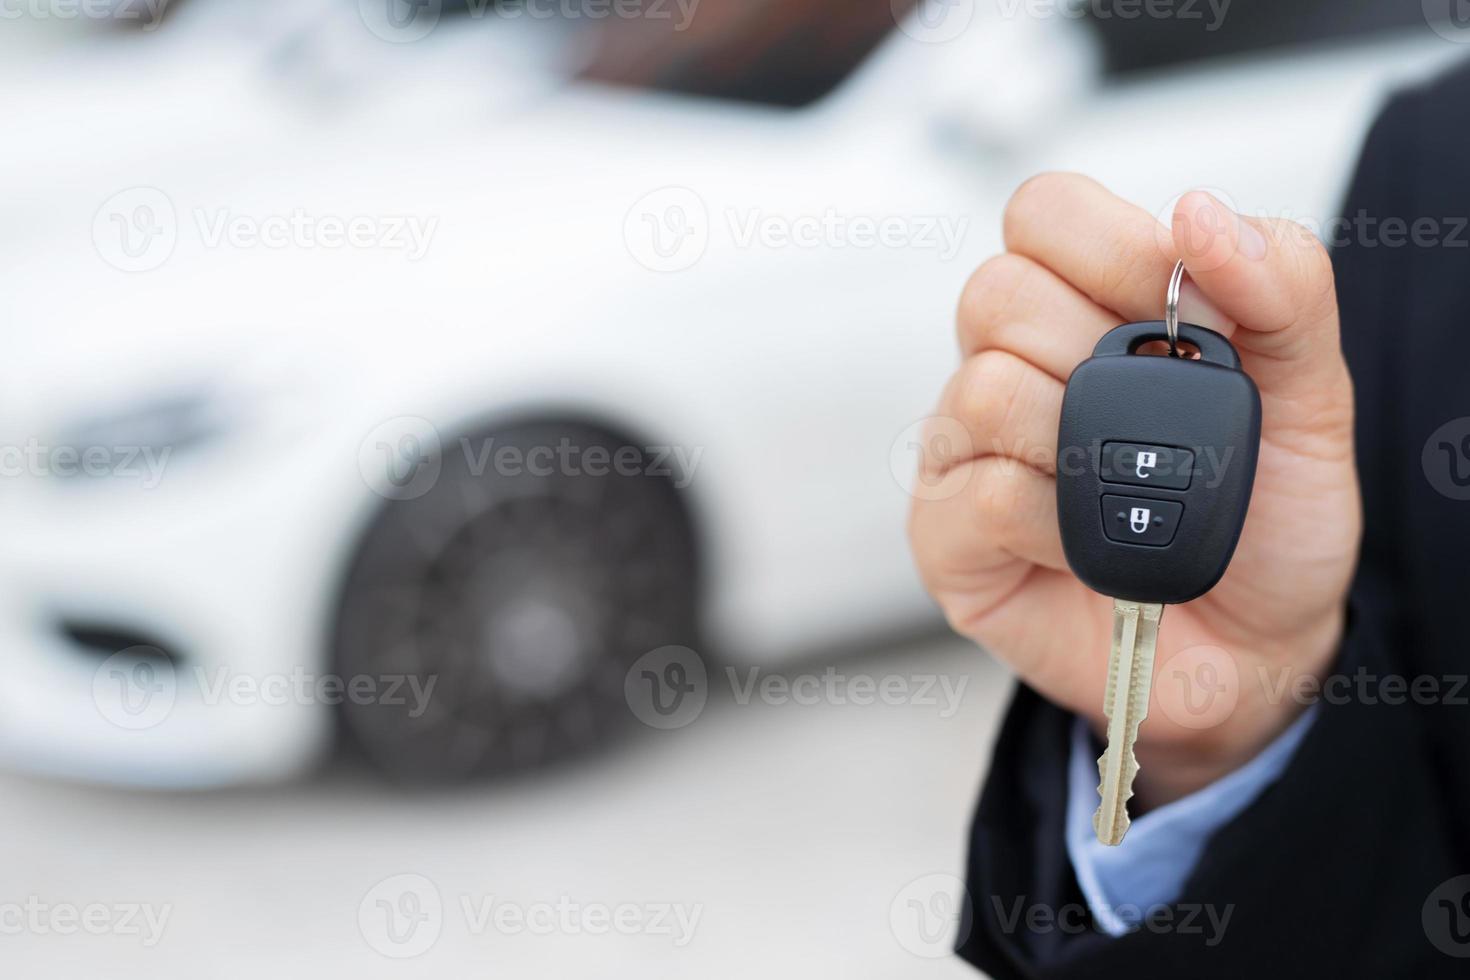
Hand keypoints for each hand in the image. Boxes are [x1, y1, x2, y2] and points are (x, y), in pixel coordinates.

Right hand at [909, 174, 1361, 806]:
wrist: (1253, 650)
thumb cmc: (1265, 520)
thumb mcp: (1313, 394)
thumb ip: (1282, 287)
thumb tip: (1198, 212)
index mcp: (1087, 307)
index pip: (1043, 211)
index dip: (1106, 245)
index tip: (1173, 310)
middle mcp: (1012, 364)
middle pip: (996, 292)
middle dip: (1099, 357)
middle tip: (1156, 421)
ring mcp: (966, 448)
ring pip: (986, 391)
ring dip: (1083, 451)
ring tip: (1124, 494)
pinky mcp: (944, 532)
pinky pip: (984, 493)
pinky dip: (1060, 526)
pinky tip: (1089, 548)